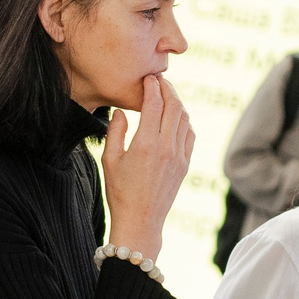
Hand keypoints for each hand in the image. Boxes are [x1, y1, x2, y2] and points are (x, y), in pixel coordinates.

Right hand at [100, 74, 193, 261]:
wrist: (140, 221)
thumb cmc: (119, 192)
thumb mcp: (109, 160)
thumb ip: (115, 131)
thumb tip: (120, 111)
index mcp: (145, 144)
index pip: (154, 103)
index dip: (152, 85)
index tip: (148, 77)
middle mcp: (166, 147)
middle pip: (174, 105)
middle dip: (168, 88)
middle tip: (160, 80)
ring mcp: (179, 156)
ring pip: (185, 118)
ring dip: (177, 103)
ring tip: (167, 96)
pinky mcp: (185, 164)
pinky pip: (190, 134)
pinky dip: (184, 120)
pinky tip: (175, 118)